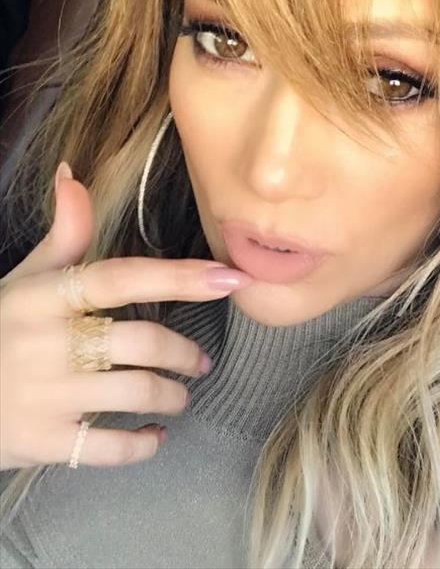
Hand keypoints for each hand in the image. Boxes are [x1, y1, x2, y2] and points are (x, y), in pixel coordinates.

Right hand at [0, 161, 252, 469]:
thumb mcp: (24, 281)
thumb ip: (61, 237)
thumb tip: (72, 175)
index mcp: (46, 297)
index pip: (122, 277)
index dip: (181, 276)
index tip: (231, 278)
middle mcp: (47, 343)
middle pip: (143, 343)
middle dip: (185, 353)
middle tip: (201, 361)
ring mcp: (45, 395)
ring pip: (138, 394)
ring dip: (173, 396)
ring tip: (180, 395)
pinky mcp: (43, 442)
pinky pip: (113, 449)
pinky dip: (145, 444)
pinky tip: (154, 435)